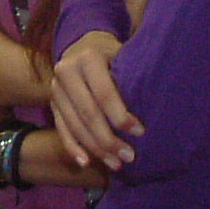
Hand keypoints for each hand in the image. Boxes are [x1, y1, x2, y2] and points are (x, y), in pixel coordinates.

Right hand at [50, 31, 140, 170]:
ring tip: (116, 164)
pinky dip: (73, 148)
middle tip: (129, 157)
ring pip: (74, 124)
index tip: (140, 133)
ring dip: (95, 148)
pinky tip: (85, 163)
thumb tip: (157, 106)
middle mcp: (66, 71)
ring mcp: (55, 88)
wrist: (83, 44)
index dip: (120, 115)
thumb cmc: (114, 55)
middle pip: (88, 112)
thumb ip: (132, 76)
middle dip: (108, 138)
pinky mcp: (52, 103)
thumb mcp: (123, 56)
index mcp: (87, 58)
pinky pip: (61, 129)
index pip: (103, 93)